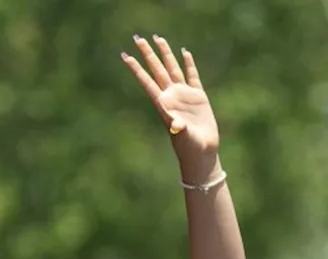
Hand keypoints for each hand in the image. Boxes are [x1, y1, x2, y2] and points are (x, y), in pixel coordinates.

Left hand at [122, 35, 220, 182]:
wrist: (202, 152)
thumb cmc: (190, 147)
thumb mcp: (184, 137)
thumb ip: (179, 129)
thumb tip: (175, 124)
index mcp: (164, 104)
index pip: (147, 82)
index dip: (136, 69)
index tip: (125, 55)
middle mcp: (171, 96)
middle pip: (157, 70)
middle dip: (148, 54)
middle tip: (137, 38)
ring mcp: (184, 95)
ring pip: (172, 68)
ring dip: (165, 54)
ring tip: (158, 38)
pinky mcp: (198, 97)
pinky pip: (192, 76)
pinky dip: (189, 64)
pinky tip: (184, 52)